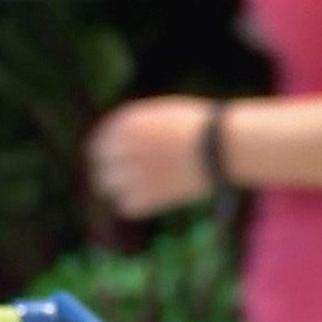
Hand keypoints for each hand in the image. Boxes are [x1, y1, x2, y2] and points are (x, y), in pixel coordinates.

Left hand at [86, 96, 214, 218]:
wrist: (221, 145)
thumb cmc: (200, 127)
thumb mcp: (163, 115)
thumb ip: (138, 128)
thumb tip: (120, 144)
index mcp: (127, 124)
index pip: (99, 143)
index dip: (107, 154)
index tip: (116, 162)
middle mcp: (123, 146)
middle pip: (100, 165)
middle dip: (110, 171)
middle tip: (124, 179)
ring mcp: (132, 170)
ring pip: (109, 187)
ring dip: (121, 188)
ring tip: (143, 188)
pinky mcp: (146, 195)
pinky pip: (128, 205)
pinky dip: (137, 204)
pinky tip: (153, 199)